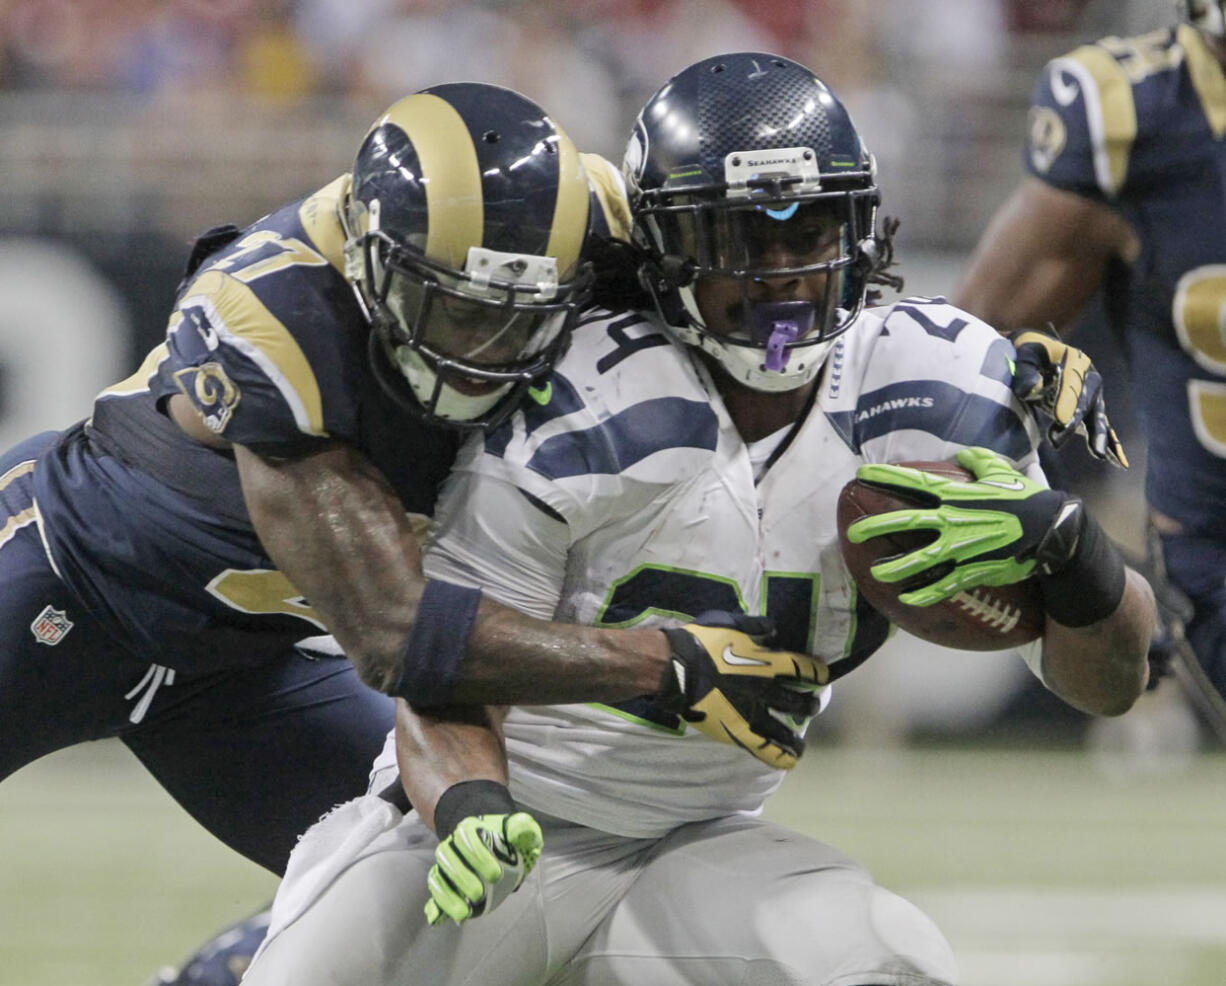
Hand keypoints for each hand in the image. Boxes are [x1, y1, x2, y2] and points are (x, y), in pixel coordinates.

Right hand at [424, 811, 542, 925]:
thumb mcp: (518, 829)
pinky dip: (435, 906)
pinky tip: (437, 919)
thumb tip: (519, 830)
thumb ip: (522, 827)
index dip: (478, 856)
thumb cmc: (507, 839)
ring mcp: (445, 866)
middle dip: (462, 878)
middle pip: (447, 858)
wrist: (496, 846)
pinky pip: (435, 895)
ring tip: (463, 913)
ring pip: (437, 878)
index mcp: (469, 829)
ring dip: (447, 896)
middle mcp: (452, 846)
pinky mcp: (443, 885)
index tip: (496, 875)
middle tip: (480, 894)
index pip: (466, 837)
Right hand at [658, 612, 827, 770]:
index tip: (822, 675)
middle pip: (798, 702)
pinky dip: (778, 756)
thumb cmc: (701, 642)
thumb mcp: (730, 623)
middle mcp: (766, 691)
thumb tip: (773, 630)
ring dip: (795, 738)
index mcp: (767, 663)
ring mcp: (753, 714)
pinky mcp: (738, 732)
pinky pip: (763, 748)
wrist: (677, 668)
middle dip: (808, 705)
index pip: (802, 669)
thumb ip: (754, 627)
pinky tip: (788, 762)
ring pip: (784, 731)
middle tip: (811, 706)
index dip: (816, 672)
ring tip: (801, 746)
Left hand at [846, 447, 1084, 605]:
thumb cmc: (1028, 500)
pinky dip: (922, 594)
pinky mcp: (972, 571)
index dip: (886, 476)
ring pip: (917, 559)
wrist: (1054, 533)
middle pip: (905, 521)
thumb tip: (962, 456)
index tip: (861, 473)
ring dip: (893, 566)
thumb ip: (978, 461)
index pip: (914, 482)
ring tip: (875, 570)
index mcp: (957, 494)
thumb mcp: (1002, 472)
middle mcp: (953, 520)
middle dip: (875, 526)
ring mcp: (961, 548)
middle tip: (853, 531)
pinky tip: (905, 599)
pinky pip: (941, 585)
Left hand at [1008, 327, 1127, 466]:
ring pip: (1096, 417)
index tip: (1060, 419)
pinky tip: (1116, 460)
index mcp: (1076, 360)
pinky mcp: (1092, 408)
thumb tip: (1028, 391)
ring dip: (1097, 436)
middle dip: (1074, 422)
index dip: (1067, 401)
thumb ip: (1026, 371)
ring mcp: (1094, 394)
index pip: (1072, 383)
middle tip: (1059, 438)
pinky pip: (1099, 426)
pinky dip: (1109, 442)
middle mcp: (1090, 378)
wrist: (1041, 349)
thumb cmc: (1032, 351)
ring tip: (1099, 454)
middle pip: (1084, 402)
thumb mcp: (1025, 353)